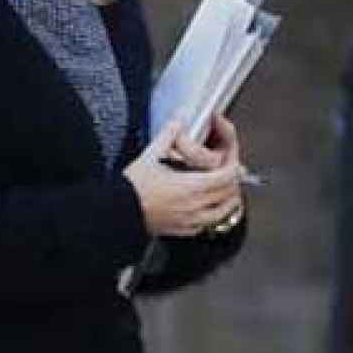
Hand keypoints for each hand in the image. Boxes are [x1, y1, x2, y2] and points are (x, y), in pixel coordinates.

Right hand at [123, 119, 243, 236]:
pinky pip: (208, 224)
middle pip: (229, 194)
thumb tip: (178, 122)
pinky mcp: (183, 230)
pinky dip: (213, 214)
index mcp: (191, 186)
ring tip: (226, 191)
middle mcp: (196, 206)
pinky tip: (207, 208)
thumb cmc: (132, 188)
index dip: (233, 167)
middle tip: (231, 172)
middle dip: (233, 182)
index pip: (226, 177)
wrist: (118, 212)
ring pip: (223, 212)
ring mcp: (191, 220)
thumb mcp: (150, 156)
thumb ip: (168, 135)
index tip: (232, 160)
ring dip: (228, 200)